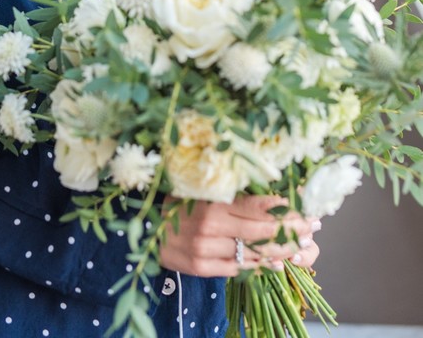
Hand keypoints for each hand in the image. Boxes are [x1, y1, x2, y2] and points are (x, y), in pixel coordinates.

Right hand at [159, 194, 320, 277]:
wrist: (146, 231)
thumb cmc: (176, 203)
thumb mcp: (200, 189)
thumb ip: (230, 191)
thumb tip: (270, 195)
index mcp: (210, 201)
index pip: (255, 206)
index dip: (283, 208)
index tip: (304, 206)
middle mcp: (209, 226)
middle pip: (260, 231)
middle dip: (290, 229)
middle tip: (312, 226)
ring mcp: (206, 250)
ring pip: (253, 253)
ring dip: (281, 250)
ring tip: (301, 245)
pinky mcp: (203, 268)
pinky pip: (239, 268)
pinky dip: (261, 266)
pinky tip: (278, 262)